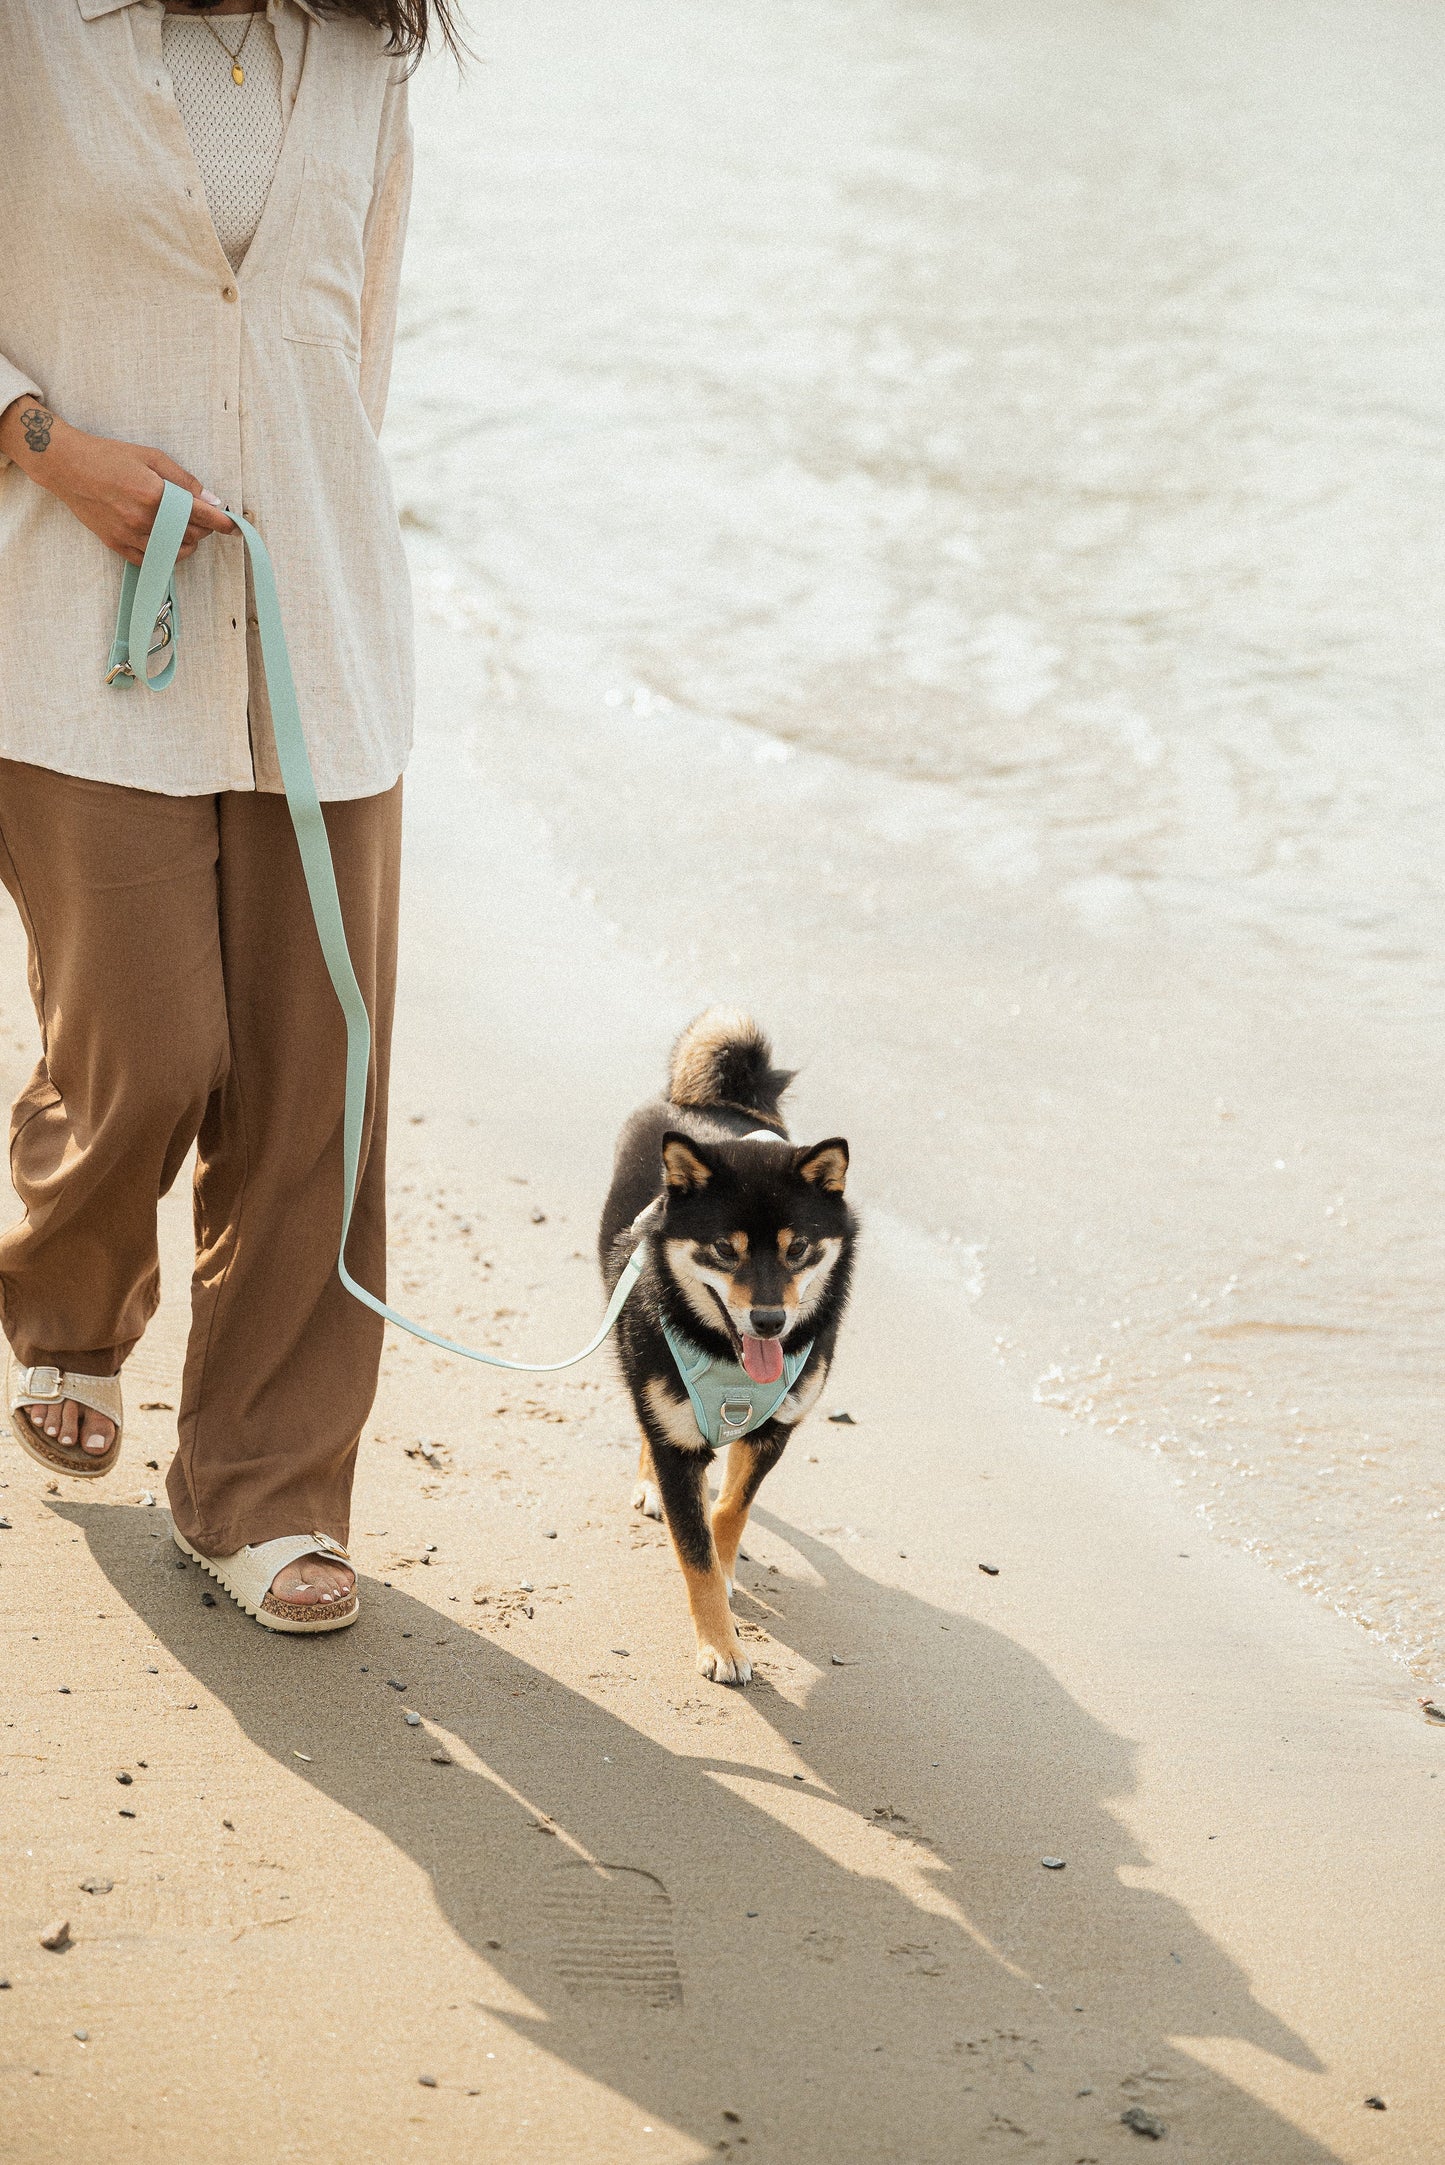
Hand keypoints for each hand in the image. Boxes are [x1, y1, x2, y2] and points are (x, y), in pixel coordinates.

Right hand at [0, 398, 234, 565]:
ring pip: (175, 553)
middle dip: (202, 528)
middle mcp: (142, 518)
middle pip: (190, 536)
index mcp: (152, 493)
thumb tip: (211, 499)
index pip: (199, 514)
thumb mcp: (151, 457)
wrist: (68, 467)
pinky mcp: (117, 545)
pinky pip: (152, 561)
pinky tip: (164, 539)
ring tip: (182, 528)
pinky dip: (165, 554)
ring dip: (187, 543)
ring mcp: (128, 535)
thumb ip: (183, 479)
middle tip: (199, 516)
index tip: (234, 527)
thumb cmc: (110, 457)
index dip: (220, 522)